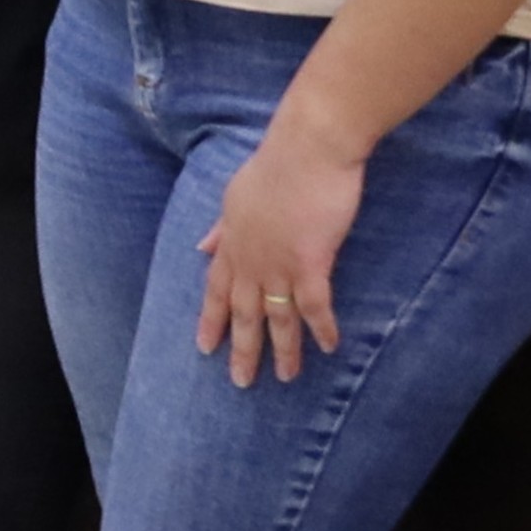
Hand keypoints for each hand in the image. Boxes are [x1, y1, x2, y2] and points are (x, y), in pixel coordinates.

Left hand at [197, 122, 362, 387]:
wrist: (308, 148)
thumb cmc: (278, 165)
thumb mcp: (236, 196)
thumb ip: (222, 228)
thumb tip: (201, 247)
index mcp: (232, 242)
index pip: (215, 289)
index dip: (210, 320)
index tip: (203, 347)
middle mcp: (250, 258)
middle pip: (242, 312)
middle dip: (241, 348)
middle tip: (239, 382)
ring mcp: (278, 262)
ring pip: (277, 317)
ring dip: (283, 350)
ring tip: (286, 378)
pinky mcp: (310, 261)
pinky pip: (315, 305)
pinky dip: (322, 328)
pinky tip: (329, 347)